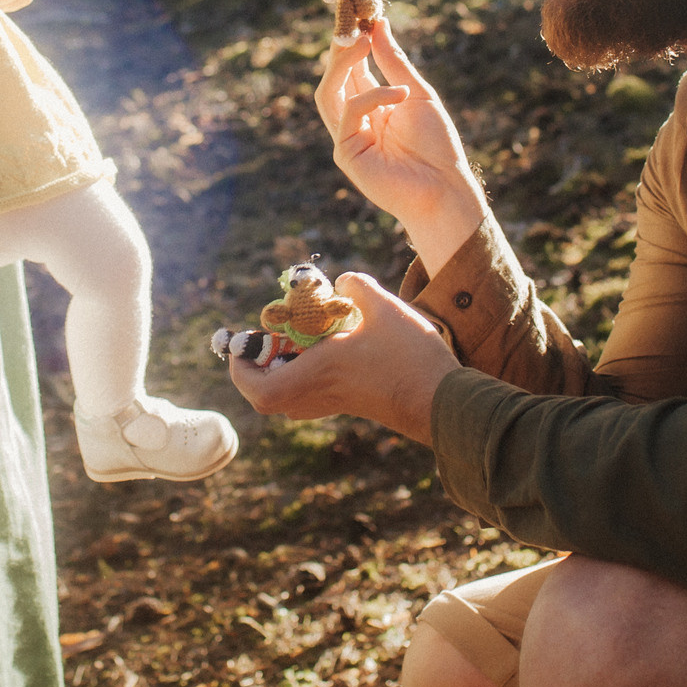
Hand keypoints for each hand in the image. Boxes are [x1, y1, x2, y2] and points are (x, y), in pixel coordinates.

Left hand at [229, 273, 458, 442]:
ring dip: (282, 372)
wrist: (445, 402)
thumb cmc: (412, 358)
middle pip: (269, 399)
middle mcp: (322, 393)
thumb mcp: (384, 308)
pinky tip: (328, 348)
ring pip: (291, 399)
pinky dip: (306, 375)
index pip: (261, 392)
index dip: (241, 372)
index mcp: (320, 373)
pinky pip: (313, 396)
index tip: (241, 346)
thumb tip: (341, 281)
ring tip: (295, 340)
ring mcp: (337, 403)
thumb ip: (357, 288)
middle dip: (258, 369)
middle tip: (267, 339)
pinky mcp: (354, 405)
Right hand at [316, 20, 486, 267]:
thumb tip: (378, 24)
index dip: (353, 41)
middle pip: (336, 77)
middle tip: (354, 23)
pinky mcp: (346, 153)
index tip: (359, 13)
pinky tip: (401, 94)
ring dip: (342, 64)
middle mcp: (356, 119)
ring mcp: (348, 136)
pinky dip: (373, 97)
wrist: (444, 187)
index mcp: (374, 104)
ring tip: (362, 41)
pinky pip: (348, 113)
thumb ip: (393, 61)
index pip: (354, 67)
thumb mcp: (418, 93)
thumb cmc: (437, 144)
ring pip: (328, 92)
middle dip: (341, 48)